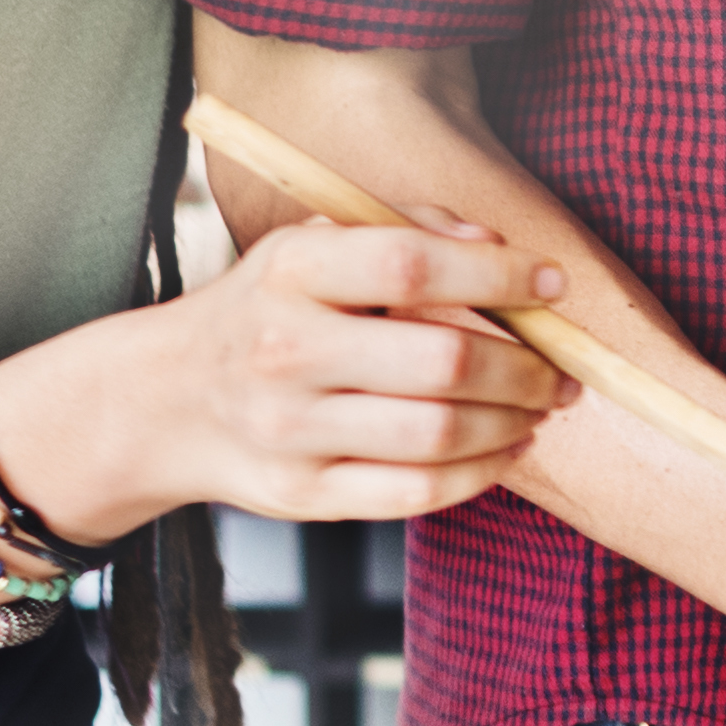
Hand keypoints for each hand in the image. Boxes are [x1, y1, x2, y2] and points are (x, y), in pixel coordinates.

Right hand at [0, 216, 576, 545]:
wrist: (164, 400)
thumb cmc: (267, 313)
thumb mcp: (308, 250)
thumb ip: (400, 231)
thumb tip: (494, 245)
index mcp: (288, 272)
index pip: (410, 266)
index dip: (498, 274)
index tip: (552, 283)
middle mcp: (284, 351)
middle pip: (442, 362)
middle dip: (527, 368)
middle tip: (562, 370)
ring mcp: (291, 431)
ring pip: (440, 434)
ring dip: (515, 421)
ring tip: (542, 406)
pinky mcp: (303, 494)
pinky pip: (418, 493)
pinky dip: (482, 472)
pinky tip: (507, 447)